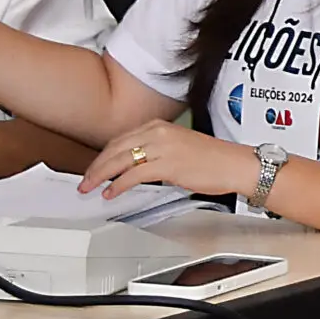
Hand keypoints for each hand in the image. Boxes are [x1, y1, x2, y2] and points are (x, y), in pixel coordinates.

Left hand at [81, 120, 258, 201]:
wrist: (235, 164)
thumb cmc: (213, 159)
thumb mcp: (179, 147)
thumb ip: (155, 152)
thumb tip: (135, 168)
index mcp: (160, 126)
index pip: (121, 139)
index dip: (103, 156)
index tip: (94, 168)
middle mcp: (158, 133)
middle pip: (115, 148)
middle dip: (96, 166)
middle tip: (84, 180)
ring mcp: (162, 147)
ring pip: (120, 160)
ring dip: (101, 176)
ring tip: (90, 187)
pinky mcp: (168, 164)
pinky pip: (134, 175)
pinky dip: (118, 185)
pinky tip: (111, 193)